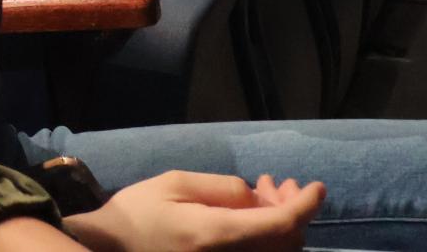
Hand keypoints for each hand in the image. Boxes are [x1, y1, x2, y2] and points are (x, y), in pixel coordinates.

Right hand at [67, 171, 324, 251]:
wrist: (110, 248)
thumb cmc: (137, 211)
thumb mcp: (176, 184)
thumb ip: (222, 188)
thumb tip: (257, 198)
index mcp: (217, 234)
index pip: (281, 224)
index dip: (306, 205)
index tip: (316, 186)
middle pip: (287, 243)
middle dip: (293, 209)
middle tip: (280, 183)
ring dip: (282, 222)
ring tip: (264, 194)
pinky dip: (267, 235)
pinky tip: (253, 215)